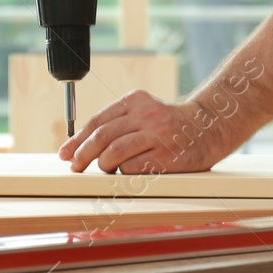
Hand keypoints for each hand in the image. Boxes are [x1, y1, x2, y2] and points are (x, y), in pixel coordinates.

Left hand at [58, 89, 240, 173]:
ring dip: (102, 165)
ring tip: (103, 169)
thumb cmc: (168, 124)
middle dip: (82, 154)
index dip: (78, 139)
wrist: (207, 128)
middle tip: (74, 166)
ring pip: (114, 153)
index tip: (65, 152)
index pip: (98, 120)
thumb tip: (81, 144)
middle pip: (102, 137)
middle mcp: (145, 114)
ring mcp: (157, 135)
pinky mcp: (166, 156)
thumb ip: (117, 123)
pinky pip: (133, 168)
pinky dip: (124, 173)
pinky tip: (129, 170)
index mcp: (135, 100)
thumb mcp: (142, 112)